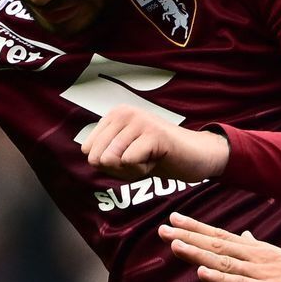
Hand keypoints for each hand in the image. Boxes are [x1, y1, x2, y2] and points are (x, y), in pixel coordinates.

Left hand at [82, 106, 228, 181]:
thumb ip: (101, 159)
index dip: (107, 162)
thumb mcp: (120, 158)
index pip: (88, 150)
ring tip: (150, 157)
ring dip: (132, 168)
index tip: (129, 155)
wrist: (193, 157)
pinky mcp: (153, 133)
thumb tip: (102, 158)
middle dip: (118, 167)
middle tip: (141, 158)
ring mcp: (139, 121)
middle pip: (97, 156)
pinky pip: (129, 161)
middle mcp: (123, 112)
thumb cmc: (155, 157)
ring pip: (113, 159)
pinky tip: (158, 159)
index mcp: (113, 115)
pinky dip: (143, 169)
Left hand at [160, 213, 280, 281]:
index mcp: (261, 251)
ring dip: (197, 252)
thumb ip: (260, 250)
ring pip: (224, 261)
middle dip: (189, 235)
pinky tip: (201, 272)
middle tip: (163, 227)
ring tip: (173, 244)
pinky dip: (219, 277)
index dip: (198, 228)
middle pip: (217, 244)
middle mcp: (259, 257)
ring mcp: (264, 274)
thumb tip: (244, 236)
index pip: (223, 237)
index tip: (176, 219)